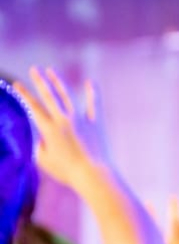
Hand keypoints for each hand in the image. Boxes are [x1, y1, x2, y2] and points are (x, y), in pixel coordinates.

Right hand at [13, 67, 110, 189]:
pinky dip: (93, 92)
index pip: (33, 107)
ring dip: (59, 81)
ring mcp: (81, 119)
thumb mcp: (44, 161)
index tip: (17, 83)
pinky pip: (95, 104)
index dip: (24, 94)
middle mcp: (63, 120)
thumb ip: (38, 146)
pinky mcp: (96, 122)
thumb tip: (39, 136)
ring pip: (68, 95)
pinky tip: (90, 81)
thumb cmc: (67, 172)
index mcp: (49, 130)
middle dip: (40, 80)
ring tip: (52, 70)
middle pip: (49, 96)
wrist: (93, 175)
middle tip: (34, 69)